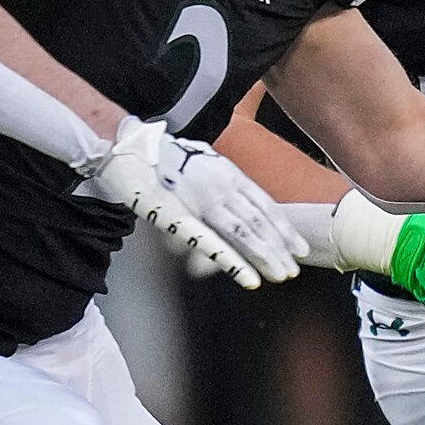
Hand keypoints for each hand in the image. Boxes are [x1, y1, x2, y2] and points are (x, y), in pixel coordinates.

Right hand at [80, 116, 304, 288]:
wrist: (125, 145)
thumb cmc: (159, 155)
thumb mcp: (202, 160)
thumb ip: (221, 182)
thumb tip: (235, 201)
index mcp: (227, 172)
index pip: (265, 205)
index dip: (284, 228)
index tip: (299, 248)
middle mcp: (221, 186)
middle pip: (259, 223)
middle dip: (280, 249)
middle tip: (294, 270)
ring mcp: (201, 201)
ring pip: (243, 235)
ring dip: (265, 258)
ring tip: (280, 276)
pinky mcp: (179, 216)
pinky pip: (212, 244)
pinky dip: (234, 264)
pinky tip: (250, 279)